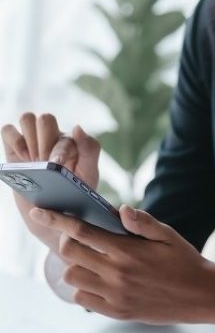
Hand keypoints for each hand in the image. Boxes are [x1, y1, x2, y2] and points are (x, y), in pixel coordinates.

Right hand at [1, 113, 99, 251]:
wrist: (55, 214)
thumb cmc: (76, 194)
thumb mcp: (89, 175)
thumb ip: (90, 150)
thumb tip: (77, 127)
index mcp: (73, 142)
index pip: (65, 134)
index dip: (59, 151)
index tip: (57, 166)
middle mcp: (54, 137)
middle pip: (45, 119)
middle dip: (44, 143)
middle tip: (45, 163)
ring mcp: (34, 141)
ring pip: (27, 118)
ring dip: (28, 140)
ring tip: (33, 160)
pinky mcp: (16, 149)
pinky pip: (8, 130)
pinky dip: (13, 141)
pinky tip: (21, 159)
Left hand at [29, 206, 214, 329]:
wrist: (201, 295)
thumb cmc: (186, 262)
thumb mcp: (169, 236)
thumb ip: (142, 222)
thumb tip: (120, 210)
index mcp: (128, 251)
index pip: (82, 231)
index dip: (58, 220)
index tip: (42, 213)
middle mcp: (117, 273)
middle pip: (70, 253)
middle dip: (68, 241)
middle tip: (80, 238)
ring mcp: (116, 295)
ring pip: (73, 276)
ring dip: (76, 264)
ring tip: (92, 260)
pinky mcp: (118, 311)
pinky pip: (83, 299)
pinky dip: (84, 287)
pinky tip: (99, 280)